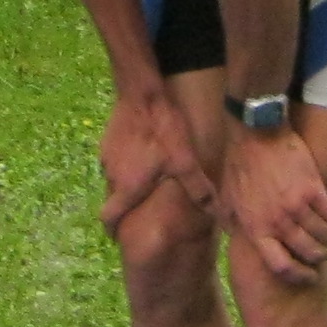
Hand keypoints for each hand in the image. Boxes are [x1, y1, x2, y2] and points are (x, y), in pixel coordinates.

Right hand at [96, 83, 216, 237]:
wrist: (142, 90)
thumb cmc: (163, 129)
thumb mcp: (186, 162)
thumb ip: (199, 190)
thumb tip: (220, 216)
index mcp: (127, 187)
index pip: (109, 218)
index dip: (113, 230)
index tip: (119, 236)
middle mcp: (111, 175)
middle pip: (114, 198)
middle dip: (126, 206)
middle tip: (143, 206)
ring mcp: (106, 155)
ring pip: (115, 178)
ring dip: (126, 182)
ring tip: (147, 178)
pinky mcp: (107, 138)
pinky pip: (115, 158)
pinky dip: (125, 163)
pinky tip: (143, 152)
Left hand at [220, 122, 326, 288]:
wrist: (256, 133)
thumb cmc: (239, 165)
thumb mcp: (226, 199)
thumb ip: (230, 223)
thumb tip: (234, 239)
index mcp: (256, 228)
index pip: (281, 266)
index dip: (298, 275)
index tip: (307, 274)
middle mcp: (278, 222)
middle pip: (308, 253)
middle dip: (318, 257)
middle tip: (322, 252)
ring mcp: (297, 206)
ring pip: (325, 236)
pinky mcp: (313, 189)